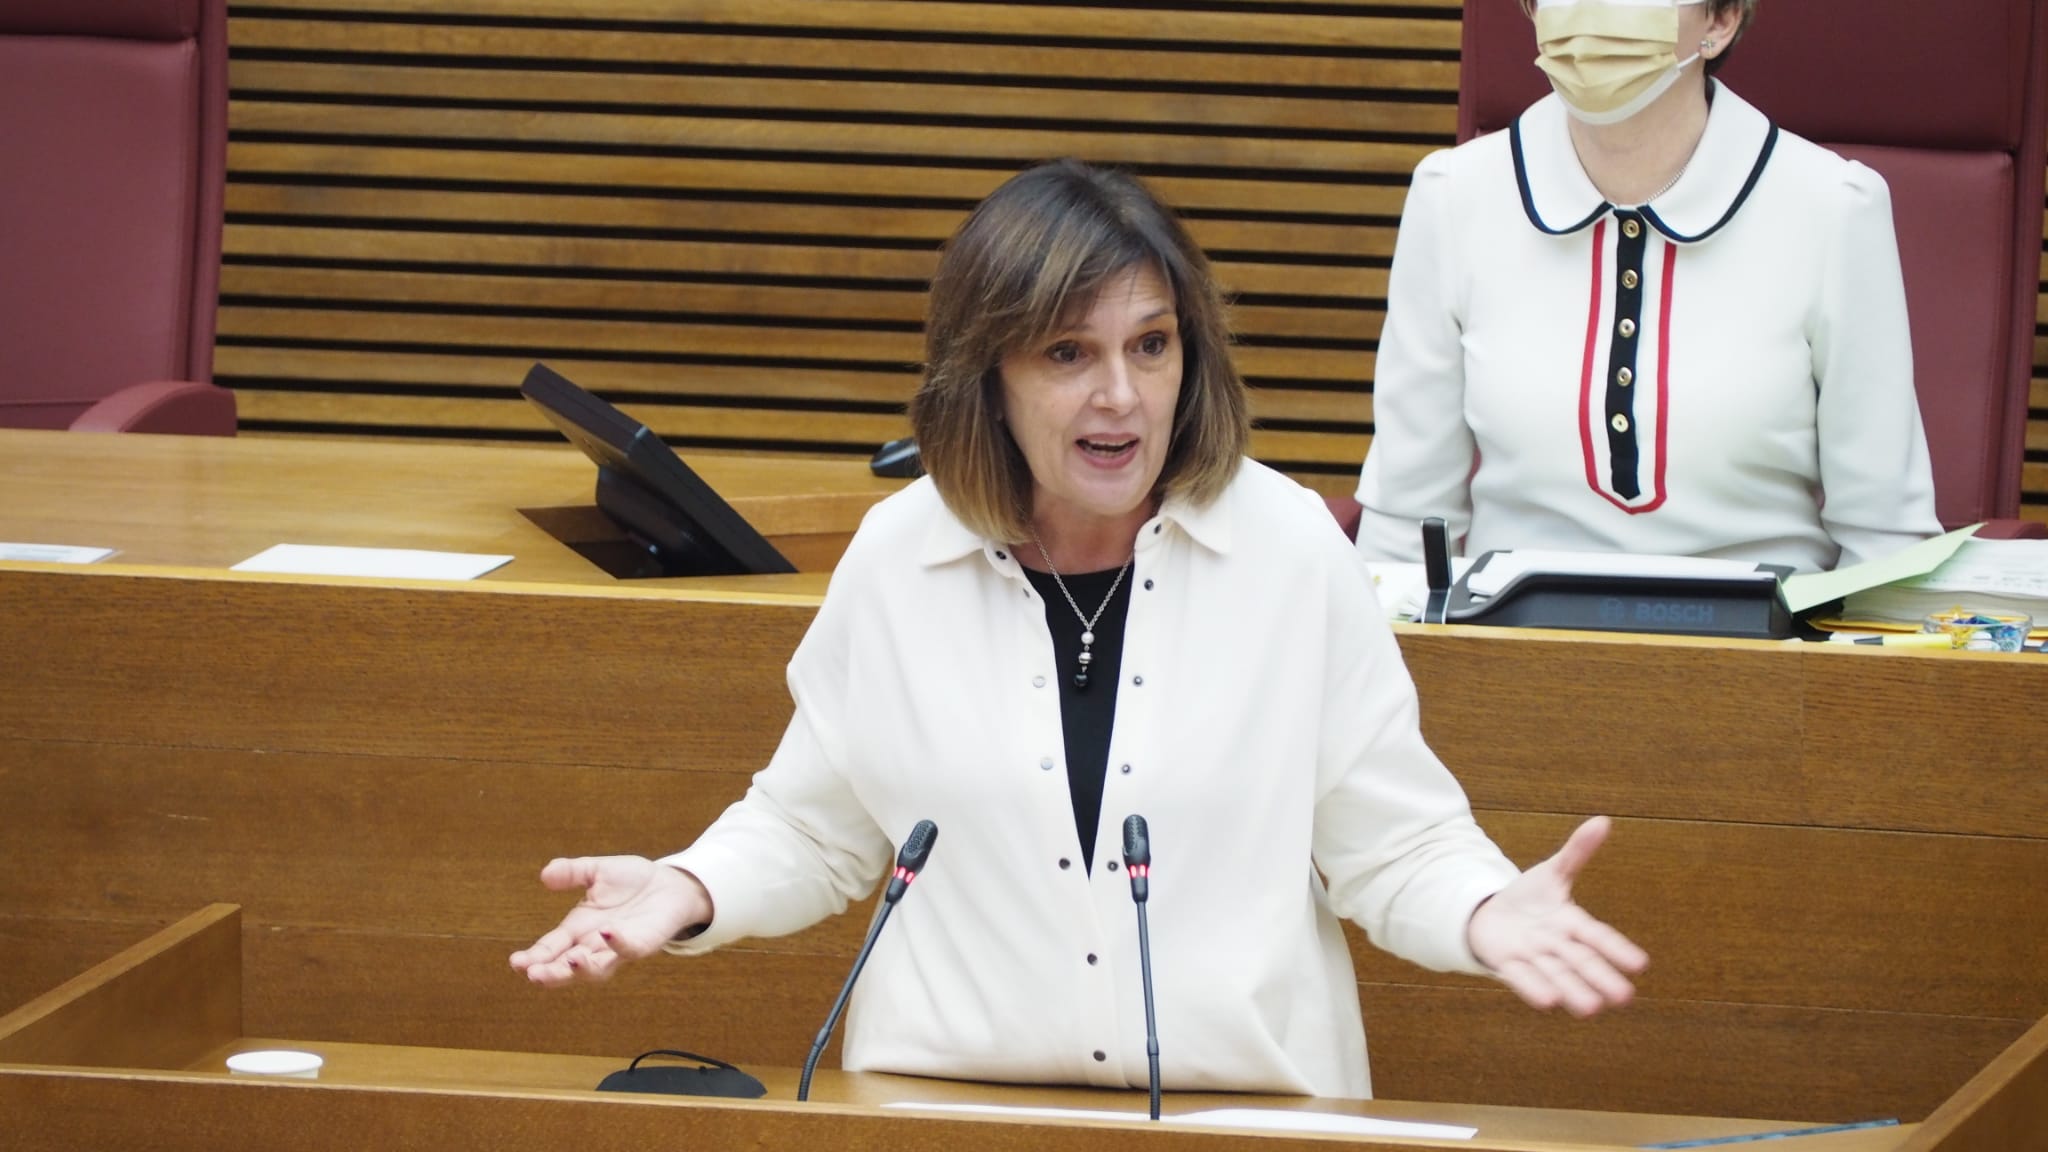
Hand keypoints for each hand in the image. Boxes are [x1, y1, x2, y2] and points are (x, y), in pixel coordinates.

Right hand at [509, 855, 711, 986]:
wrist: (670, 883)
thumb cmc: (631, 882)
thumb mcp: (596, 871)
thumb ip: (571, 872)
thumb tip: (545, 874)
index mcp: (577, 929)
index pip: (550, 949)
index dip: (533, 957)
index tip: (516, 962)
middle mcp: (594, 944)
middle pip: (567, 967)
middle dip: (550, 973)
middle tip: (533, 974)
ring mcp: (619, 948)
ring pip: (597, 970)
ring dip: (581, 969)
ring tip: (569, 962)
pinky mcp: (643, 943)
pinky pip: (630, 950)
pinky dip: (618, 944)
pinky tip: (606, 933)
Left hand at [1467, 816, 1648, 1016]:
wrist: (1490, 916)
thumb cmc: (1530, 898)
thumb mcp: (1552, 872)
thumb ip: (1577, 852)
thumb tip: (1603, 821)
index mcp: (1571, 922)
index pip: (1597, 935)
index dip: (1616, 949)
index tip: (1640, 964)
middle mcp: (1557, 945)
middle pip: (1581, 961)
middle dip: (1600, 977)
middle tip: (1624, 997)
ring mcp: (1533, 957)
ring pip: (1556, 975)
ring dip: (1573, 990)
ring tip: (1592, 1008)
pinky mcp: (1508, 965)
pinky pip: (1522, 978)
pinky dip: (1533, 987)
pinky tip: (1548, 1001)